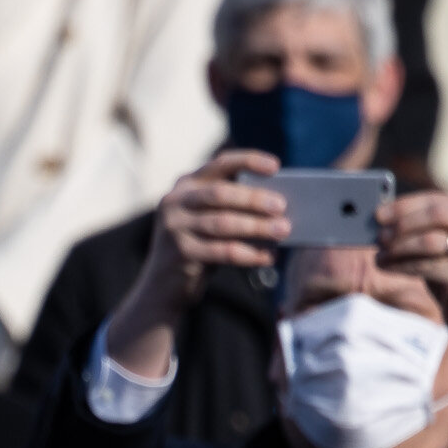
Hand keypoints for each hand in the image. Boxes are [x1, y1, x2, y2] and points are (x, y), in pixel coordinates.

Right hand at [107, 151, 285, 378]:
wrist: (163, 286)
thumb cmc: (199, 246)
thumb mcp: (209, 218)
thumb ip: (232, 205)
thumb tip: (278, 203)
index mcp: (185, 185)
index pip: (220, 164)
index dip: (248, 161)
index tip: (275, 167)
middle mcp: (175, 202)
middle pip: (221, 193)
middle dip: (255, 199)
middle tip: (282, 207)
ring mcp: (174, 227)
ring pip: (223, 222)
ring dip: (257, 227)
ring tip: (283, 231)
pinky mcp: (179, 253)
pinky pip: (222, 251)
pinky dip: (249, 253)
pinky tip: (268, 257)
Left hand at [376, 191, 447, 359]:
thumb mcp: (446, 248)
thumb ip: (425, 231)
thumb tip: (382, 223)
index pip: (438, 200)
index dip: (405, 205)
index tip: (378, 214)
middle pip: (437, 214)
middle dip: (403, 223)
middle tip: (379, 235)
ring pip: (429, 240)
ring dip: (398, 247)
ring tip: (379, 255)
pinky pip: (426, 266)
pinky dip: (400, 266)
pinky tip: (386, 267)